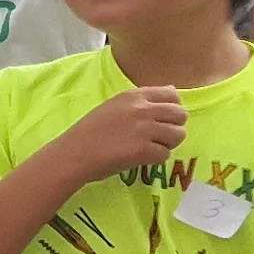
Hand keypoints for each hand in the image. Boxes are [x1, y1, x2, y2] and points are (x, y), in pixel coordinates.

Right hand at [41, 85, 186, 185]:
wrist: (74, 154)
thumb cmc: (89, 132)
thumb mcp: (114, 106)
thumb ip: (140, 101)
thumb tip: (171, 94)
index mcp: (134, 96)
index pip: (172, 94)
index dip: (172, 108)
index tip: (162, 119)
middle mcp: (143, 109)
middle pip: (180, 115)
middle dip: (174, 127)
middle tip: (159, 137)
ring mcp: (144, 130)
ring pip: (178, 135)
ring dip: (168, 144)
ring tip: (151, 148)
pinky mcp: (144, 151)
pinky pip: (165, 154)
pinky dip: (156, 159)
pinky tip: (142, 158)